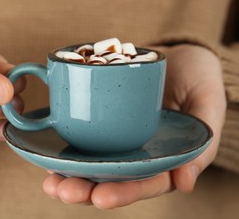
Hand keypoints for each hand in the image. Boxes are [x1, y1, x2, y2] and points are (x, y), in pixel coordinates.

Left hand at [42, 45, 225, 208]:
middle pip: (111, 180)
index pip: (144, 183)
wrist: (179, 55)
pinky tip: (45, 156)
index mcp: (163, 157)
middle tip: (62, 191)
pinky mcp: (102, 120)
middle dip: (85, 190)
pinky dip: (64, 150)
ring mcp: (118, 138)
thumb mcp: (208, 104)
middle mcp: (137, 152)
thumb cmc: (200, 78)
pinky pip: (83, 138)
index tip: (100, 198)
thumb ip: (202, 142)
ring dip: (68, 176)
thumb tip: (185, 184)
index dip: (123, 193)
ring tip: (49, 183)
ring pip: (92, 165)